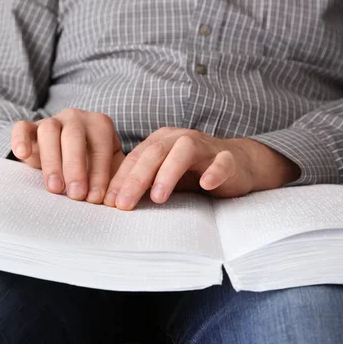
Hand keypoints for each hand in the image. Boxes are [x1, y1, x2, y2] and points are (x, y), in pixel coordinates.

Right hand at [11, 109, 122, 202]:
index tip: (95, 198)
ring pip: (48, 131)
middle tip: (76, 195)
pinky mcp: (30, 128)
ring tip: (55, 188)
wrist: (69, 152)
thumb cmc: (93, 164)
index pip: (100, 147)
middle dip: (75, 168)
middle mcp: (76, 118)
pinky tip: (22, 155)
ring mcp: (52, 120)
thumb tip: (117, 201)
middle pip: (74, 137)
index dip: (99, 174)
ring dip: (52, 161)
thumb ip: (115, 180)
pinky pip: (22, 127)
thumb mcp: (109, 169)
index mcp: (99, 125)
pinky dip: (20, 139)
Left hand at [103, 128, 299, 209]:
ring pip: (184, 151)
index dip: (119, 180)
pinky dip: (214, 171)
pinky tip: (206, 184)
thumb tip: (109, 202)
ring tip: (158, 197)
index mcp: (160, 141)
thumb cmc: (191, 173)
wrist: (236, 165)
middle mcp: (179, 139)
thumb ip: (140, 184)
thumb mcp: (161, 178)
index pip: (134, 159)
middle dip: (136, 180)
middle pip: (154, 153)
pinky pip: (221, 162)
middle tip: (123, 204)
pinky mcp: (228, 159)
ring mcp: (204, 147)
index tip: (106, 203)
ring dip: (169, 173)